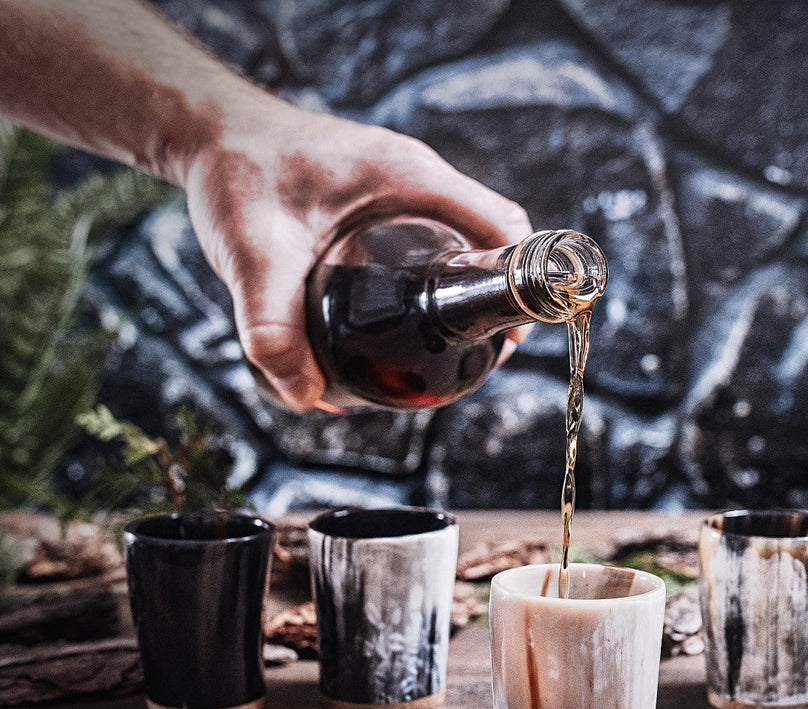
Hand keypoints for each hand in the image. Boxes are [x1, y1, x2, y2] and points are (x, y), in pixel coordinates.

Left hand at [184, 101, 532, 409]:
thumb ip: (273, 331)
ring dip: (458, 294)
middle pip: (489, 242)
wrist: (209, 133)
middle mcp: (417, 181)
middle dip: (487, 301)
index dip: (518, 283)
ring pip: (460, 245)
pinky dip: (428, 284)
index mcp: (410, 178)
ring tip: (437, 348)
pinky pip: (428, 243)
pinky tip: (399, 323)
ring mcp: (402, 190)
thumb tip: (307, 396)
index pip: (502, 226)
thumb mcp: (252, 255)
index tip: (506, 335)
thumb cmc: (235, 170)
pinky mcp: (382, 203)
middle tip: (469, 353)